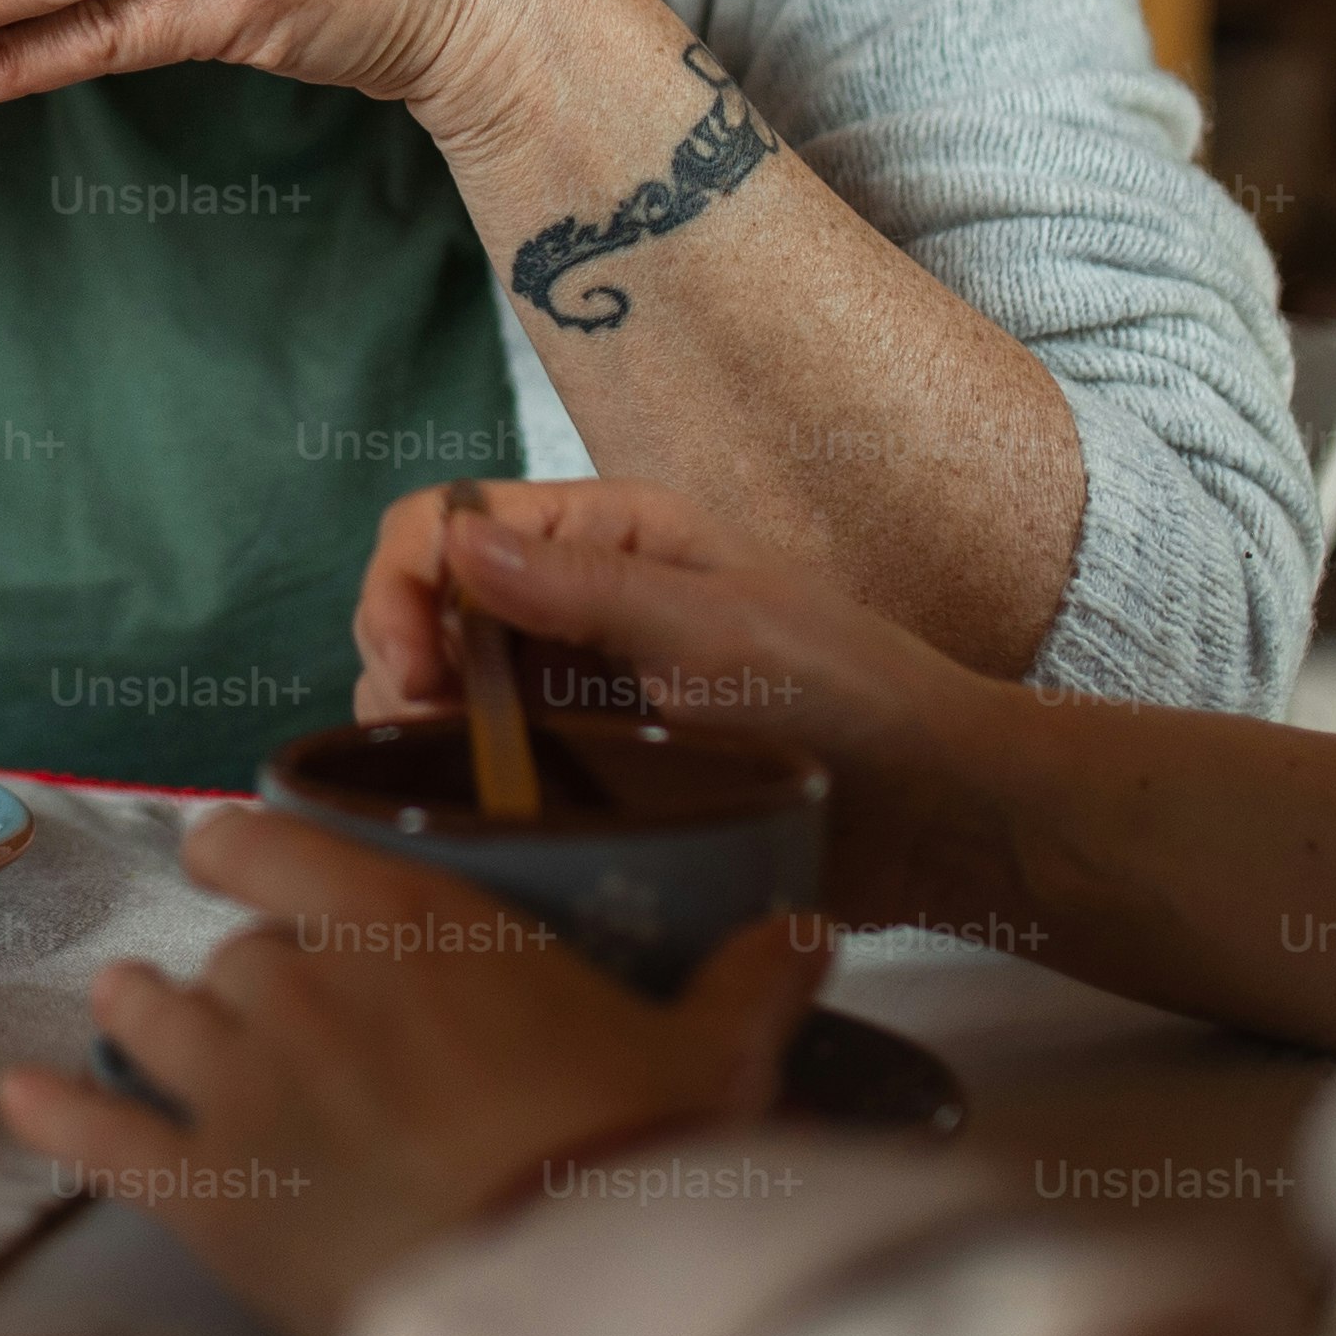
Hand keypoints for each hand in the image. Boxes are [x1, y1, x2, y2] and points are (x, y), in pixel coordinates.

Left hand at [0, 805, 834, 1335]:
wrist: (568, 1277)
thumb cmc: (635, 1151)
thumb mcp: (709, 1053)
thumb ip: (749, 981)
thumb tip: (808, 934)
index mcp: (409, 924)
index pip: (272, 842)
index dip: (245, 849)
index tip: (240, 859)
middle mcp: (303, 980)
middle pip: (225, 953)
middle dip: (233, 979)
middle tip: (257, 1014)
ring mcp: (239, 1079)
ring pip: (144, 1016)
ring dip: (139, 1023)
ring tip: (136, 1029)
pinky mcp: (199, 1187)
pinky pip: (92, 1132)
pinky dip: (48, 1113)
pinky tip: (18, 1098)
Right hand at [348, 479, 1018, 927]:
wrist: (935, 814)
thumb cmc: (853, 699)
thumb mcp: (722, 634)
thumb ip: (589, 594)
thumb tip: (455, 544)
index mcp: (610, 532)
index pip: (449, 520)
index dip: (406, 583)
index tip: (416, 670)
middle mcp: (576, 597)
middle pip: (424, 602)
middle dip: (400, 658)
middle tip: (433, 733)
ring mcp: (574, 685)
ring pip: (438, 686)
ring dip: (415, 724)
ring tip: (455, 777)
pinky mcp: (583, 764)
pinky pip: (482, 757)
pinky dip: (452, 776)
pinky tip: (476, 810)